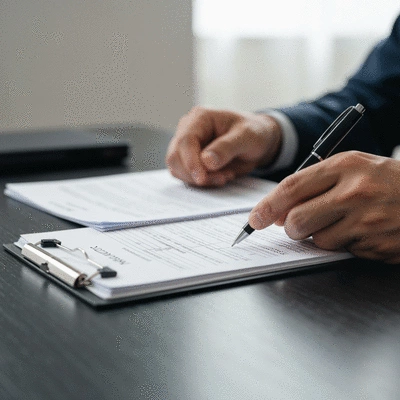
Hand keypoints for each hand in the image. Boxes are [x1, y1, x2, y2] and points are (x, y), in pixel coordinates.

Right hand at [166, 106, 281, 186]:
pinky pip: (186, 176)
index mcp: (200, 118)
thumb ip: (227, 147)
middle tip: (221, 178)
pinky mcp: (189, 160)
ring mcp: (187, 146)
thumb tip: (206, 161)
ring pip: (178, 169)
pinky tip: (220, 177)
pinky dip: (202, 182)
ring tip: (225, 176)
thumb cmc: (254, 132)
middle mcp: (188, 129)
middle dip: (195, 173)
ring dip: (199, 179)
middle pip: (175, 157)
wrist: (258, 141)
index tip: (202, 178)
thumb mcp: (247, 137)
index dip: (191, 162)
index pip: (185, 141)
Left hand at [248, 151, 399, 263]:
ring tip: (344, 222)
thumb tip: (279, 213)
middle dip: (291, 228)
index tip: (255, 219)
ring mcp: (367, 220)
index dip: (268, 206)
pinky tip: (361, 231)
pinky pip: (341, 251)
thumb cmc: (387, 182)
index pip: (291, 187)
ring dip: (321, 236)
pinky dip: (343, 244)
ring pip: (317, 240)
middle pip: (297, 220)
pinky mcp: (375, 244)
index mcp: (345, 165)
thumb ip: (314, 185)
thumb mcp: (353, 169)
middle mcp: (354, 192)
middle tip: (299, 225)